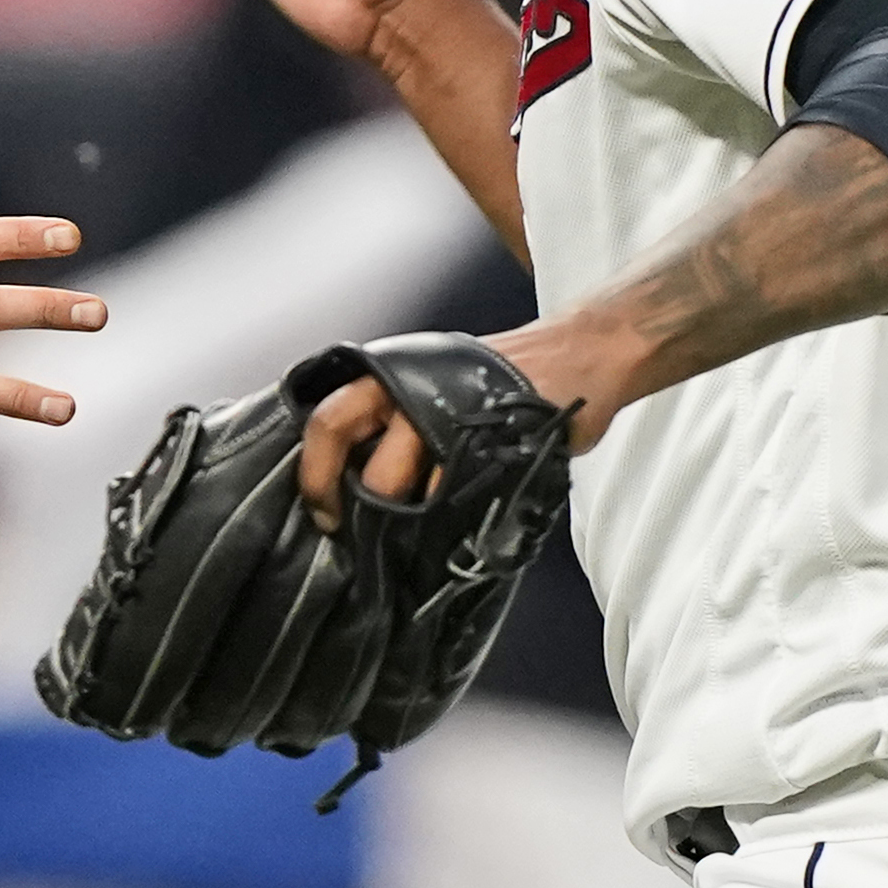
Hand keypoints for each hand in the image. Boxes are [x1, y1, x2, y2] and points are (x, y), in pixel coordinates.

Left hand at [298, 324, 629, 530]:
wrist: (572, 355)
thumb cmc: (492, 375)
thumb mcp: (427, 375)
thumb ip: (388, 414)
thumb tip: (350, 471)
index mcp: (388, 372)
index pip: (328, 420)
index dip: (314, 473)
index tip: (321, 512)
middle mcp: (412, 390)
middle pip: (365, 461)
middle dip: (356, 503)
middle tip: (354, 531)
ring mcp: (454, 419)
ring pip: (409, 485)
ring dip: (409, 516)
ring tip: (417, 526)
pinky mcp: (494, 446)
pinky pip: (460, 494)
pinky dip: (454, 515)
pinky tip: (460, 516)